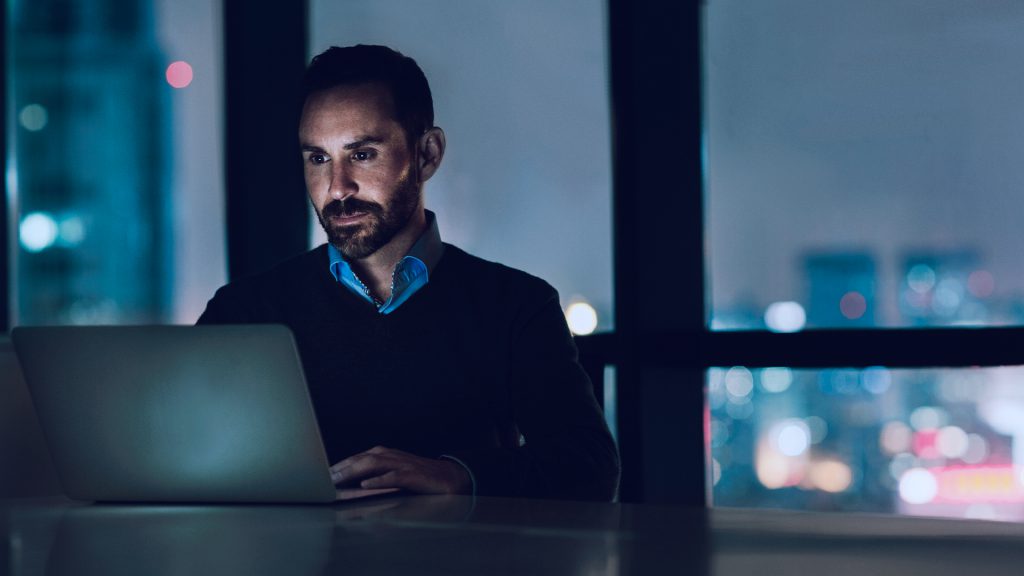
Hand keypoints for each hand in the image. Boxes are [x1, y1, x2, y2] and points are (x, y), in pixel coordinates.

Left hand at [330, 446, 471, 494]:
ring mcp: (401, 464)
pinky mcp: (412, 474)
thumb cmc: (417, 475)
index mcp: (383, 454)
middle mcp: (390, 455)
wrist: (447, 476)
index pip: (356, 458)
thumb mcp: (392, 473)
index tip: (320, 475)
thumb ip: (372, 475)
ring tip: (338, 480)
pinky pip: (393, 476)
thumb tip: (350, 484)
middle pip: (361, 459)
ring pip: (374, 464)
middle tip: (323, 478)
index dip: (338, 465)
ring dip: (354, 471)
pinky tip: (367, 485)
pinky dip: (379, 480)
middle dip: (341, 468)